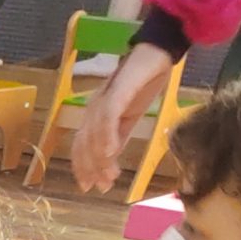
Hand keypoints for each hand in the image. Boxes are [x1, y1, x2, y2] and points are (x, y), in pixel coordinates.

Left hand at [73, 44, 172, 190]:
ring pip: (94, 135)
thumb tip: (111, 159)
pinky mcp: (117, 92)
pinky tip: (112, 153)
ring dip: (100, 159)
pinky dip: (107, 137)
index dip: (83, 168)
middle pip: (84, 144)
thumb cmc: (144, 82)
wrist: (158, 52)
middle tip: (100, 187)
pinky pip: (108, 117)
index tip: (89, 187)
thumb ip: (119, 135)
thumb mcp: (131, 116)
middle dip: (90, 169)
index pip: (82, 146)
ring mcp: (103, 100)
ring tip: (110, 177)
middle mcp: (93, 109)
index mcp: (95, 115)